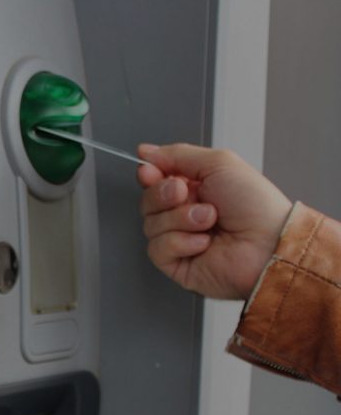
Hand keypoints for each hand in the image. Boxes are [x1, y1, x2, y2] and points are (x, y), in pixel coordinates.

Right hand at [137, 143, 291, 299]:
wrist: (268, 243)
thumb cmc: (255, 206)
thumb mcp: (218, 163)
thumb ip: (177, 154)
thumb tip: (146, 151)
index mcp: (193, 189)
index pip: (154, 180)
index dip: (149, 175)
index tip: (150, 172)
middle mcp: (183, 213)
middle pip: (147, 201)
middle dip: (164, 195)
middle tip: (186, 195)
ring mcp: (178, 239)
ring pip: (150, 224)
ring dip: (181, 219)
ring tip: (209, 221)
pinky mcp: (175, 263)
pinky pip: (157, 248)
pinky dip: (181, 242)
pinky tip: (204, 243)